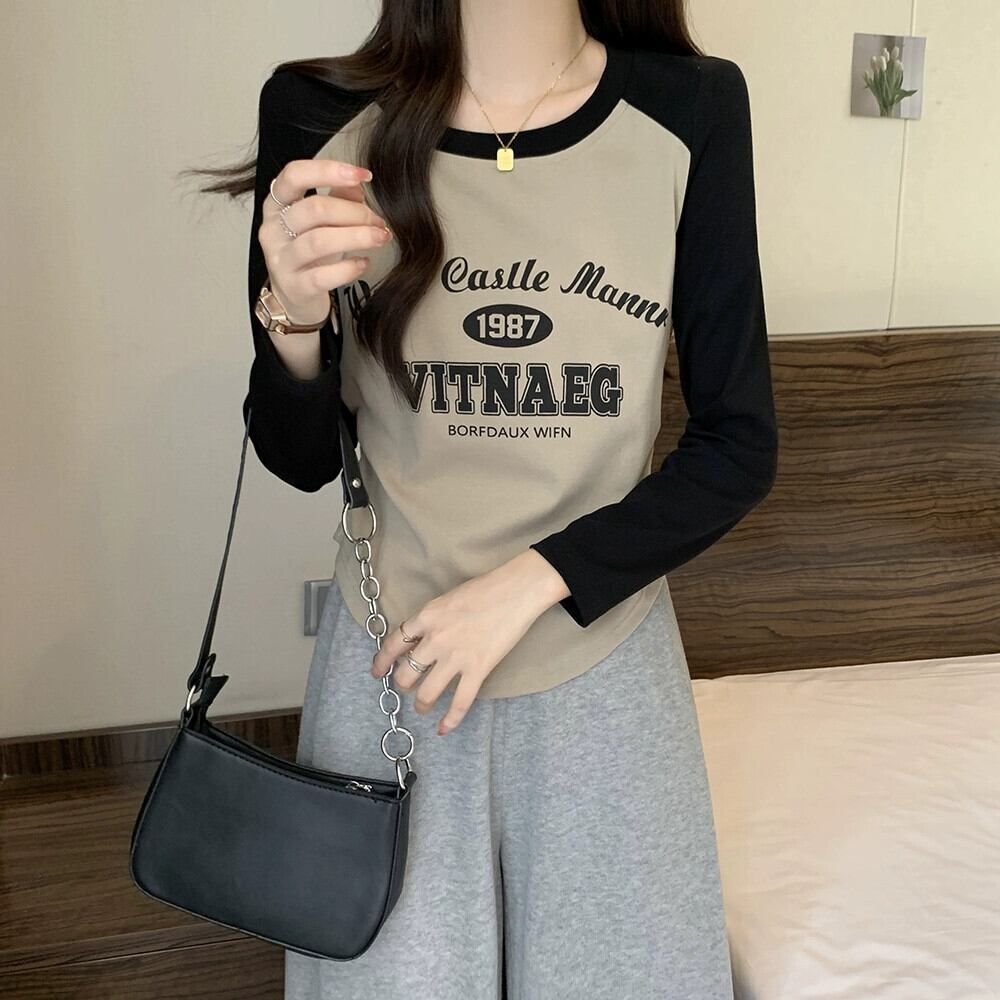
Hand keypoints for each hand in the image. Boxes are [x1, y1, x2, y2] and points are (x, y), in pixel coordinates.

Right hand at [259, 156, 392, 328]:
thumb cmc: (310, 255)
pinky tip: (363, 263)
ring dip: (357, 236)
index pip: (295, 175)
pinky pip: (323, 276)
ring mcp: (281, 260)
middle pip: (314, 209)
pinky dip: (349, 268)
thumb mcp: (322, 222)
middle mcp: (273, 230)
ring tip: (379, 238)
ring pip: (319, 241)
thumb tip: (357, 183)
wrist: (295, 298)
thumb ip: (338, 198)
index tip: (362, 175)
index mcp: (277, 204)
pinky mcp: (294, 287)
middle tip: (378, 222)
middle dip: (355, 213)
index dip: (329, 170)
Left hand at [370, 549, 569, 734]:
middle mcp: (435, 639)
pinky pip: (459, 702)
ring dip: (422, 705)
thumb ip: (432, 619)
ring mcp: (456, 657)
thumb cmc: (487, 588)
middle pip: (406, 673)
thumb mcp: (448, 599)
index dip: (382, 662)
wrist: (517, 590)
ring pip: (427, 692)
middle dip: (403, 686)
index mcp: (427, 617)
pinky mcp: (478, 670)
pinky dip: (450, 720)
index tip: (377, 672)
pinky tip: (443, 729)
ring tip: (423, 708)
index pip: (394, 644)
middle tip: (408, 689)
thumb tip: (423, 637)